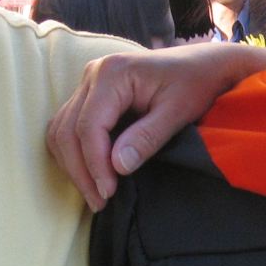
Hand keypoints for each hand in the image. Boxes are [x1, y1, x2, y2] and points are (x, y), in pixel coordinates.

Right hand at [48, 43, 265, 209]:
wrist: (205, 64)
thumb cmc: (197, 83)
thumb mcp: (178, 111)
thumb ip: (147, 138)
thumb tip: (117, 167)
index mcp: (113, 73)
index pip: (89, 126)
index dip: (95, 164)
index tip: (108, 192)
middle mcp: (93, 73)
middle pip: (67, 130)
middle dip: (80, 171)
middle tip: (100, 202)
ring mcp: (89, 82)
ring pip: (61, 130)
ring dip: (73, 165)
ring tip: (95, 194)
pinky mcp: (91, 93)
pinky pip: (68, 125)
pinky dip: (74, 152)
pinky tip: (91, 173)